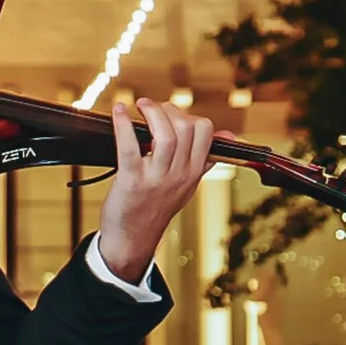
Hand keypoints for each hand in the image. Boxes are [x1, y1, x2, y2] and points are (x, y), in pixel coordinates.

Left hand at [97, 98, 216, 283]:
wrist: (132, 239)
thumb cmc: (155, 207)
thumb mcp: (187, 186)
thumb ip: (205, 160)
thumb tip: (227, 135)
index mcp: (193, 172)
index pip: (205, 132)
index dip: (189, 116)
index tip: (172, 117)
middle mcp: (179, 175)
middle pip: (186, 129)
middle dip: (169, 110)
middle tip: (151, 108)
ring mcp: (157, 179)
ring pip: (165, 135)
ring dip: (152, 112)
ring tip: (141, 105)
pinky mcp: (132, 181)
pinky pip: (129, 147)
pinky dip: (123, 124)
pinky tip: (119, 111)